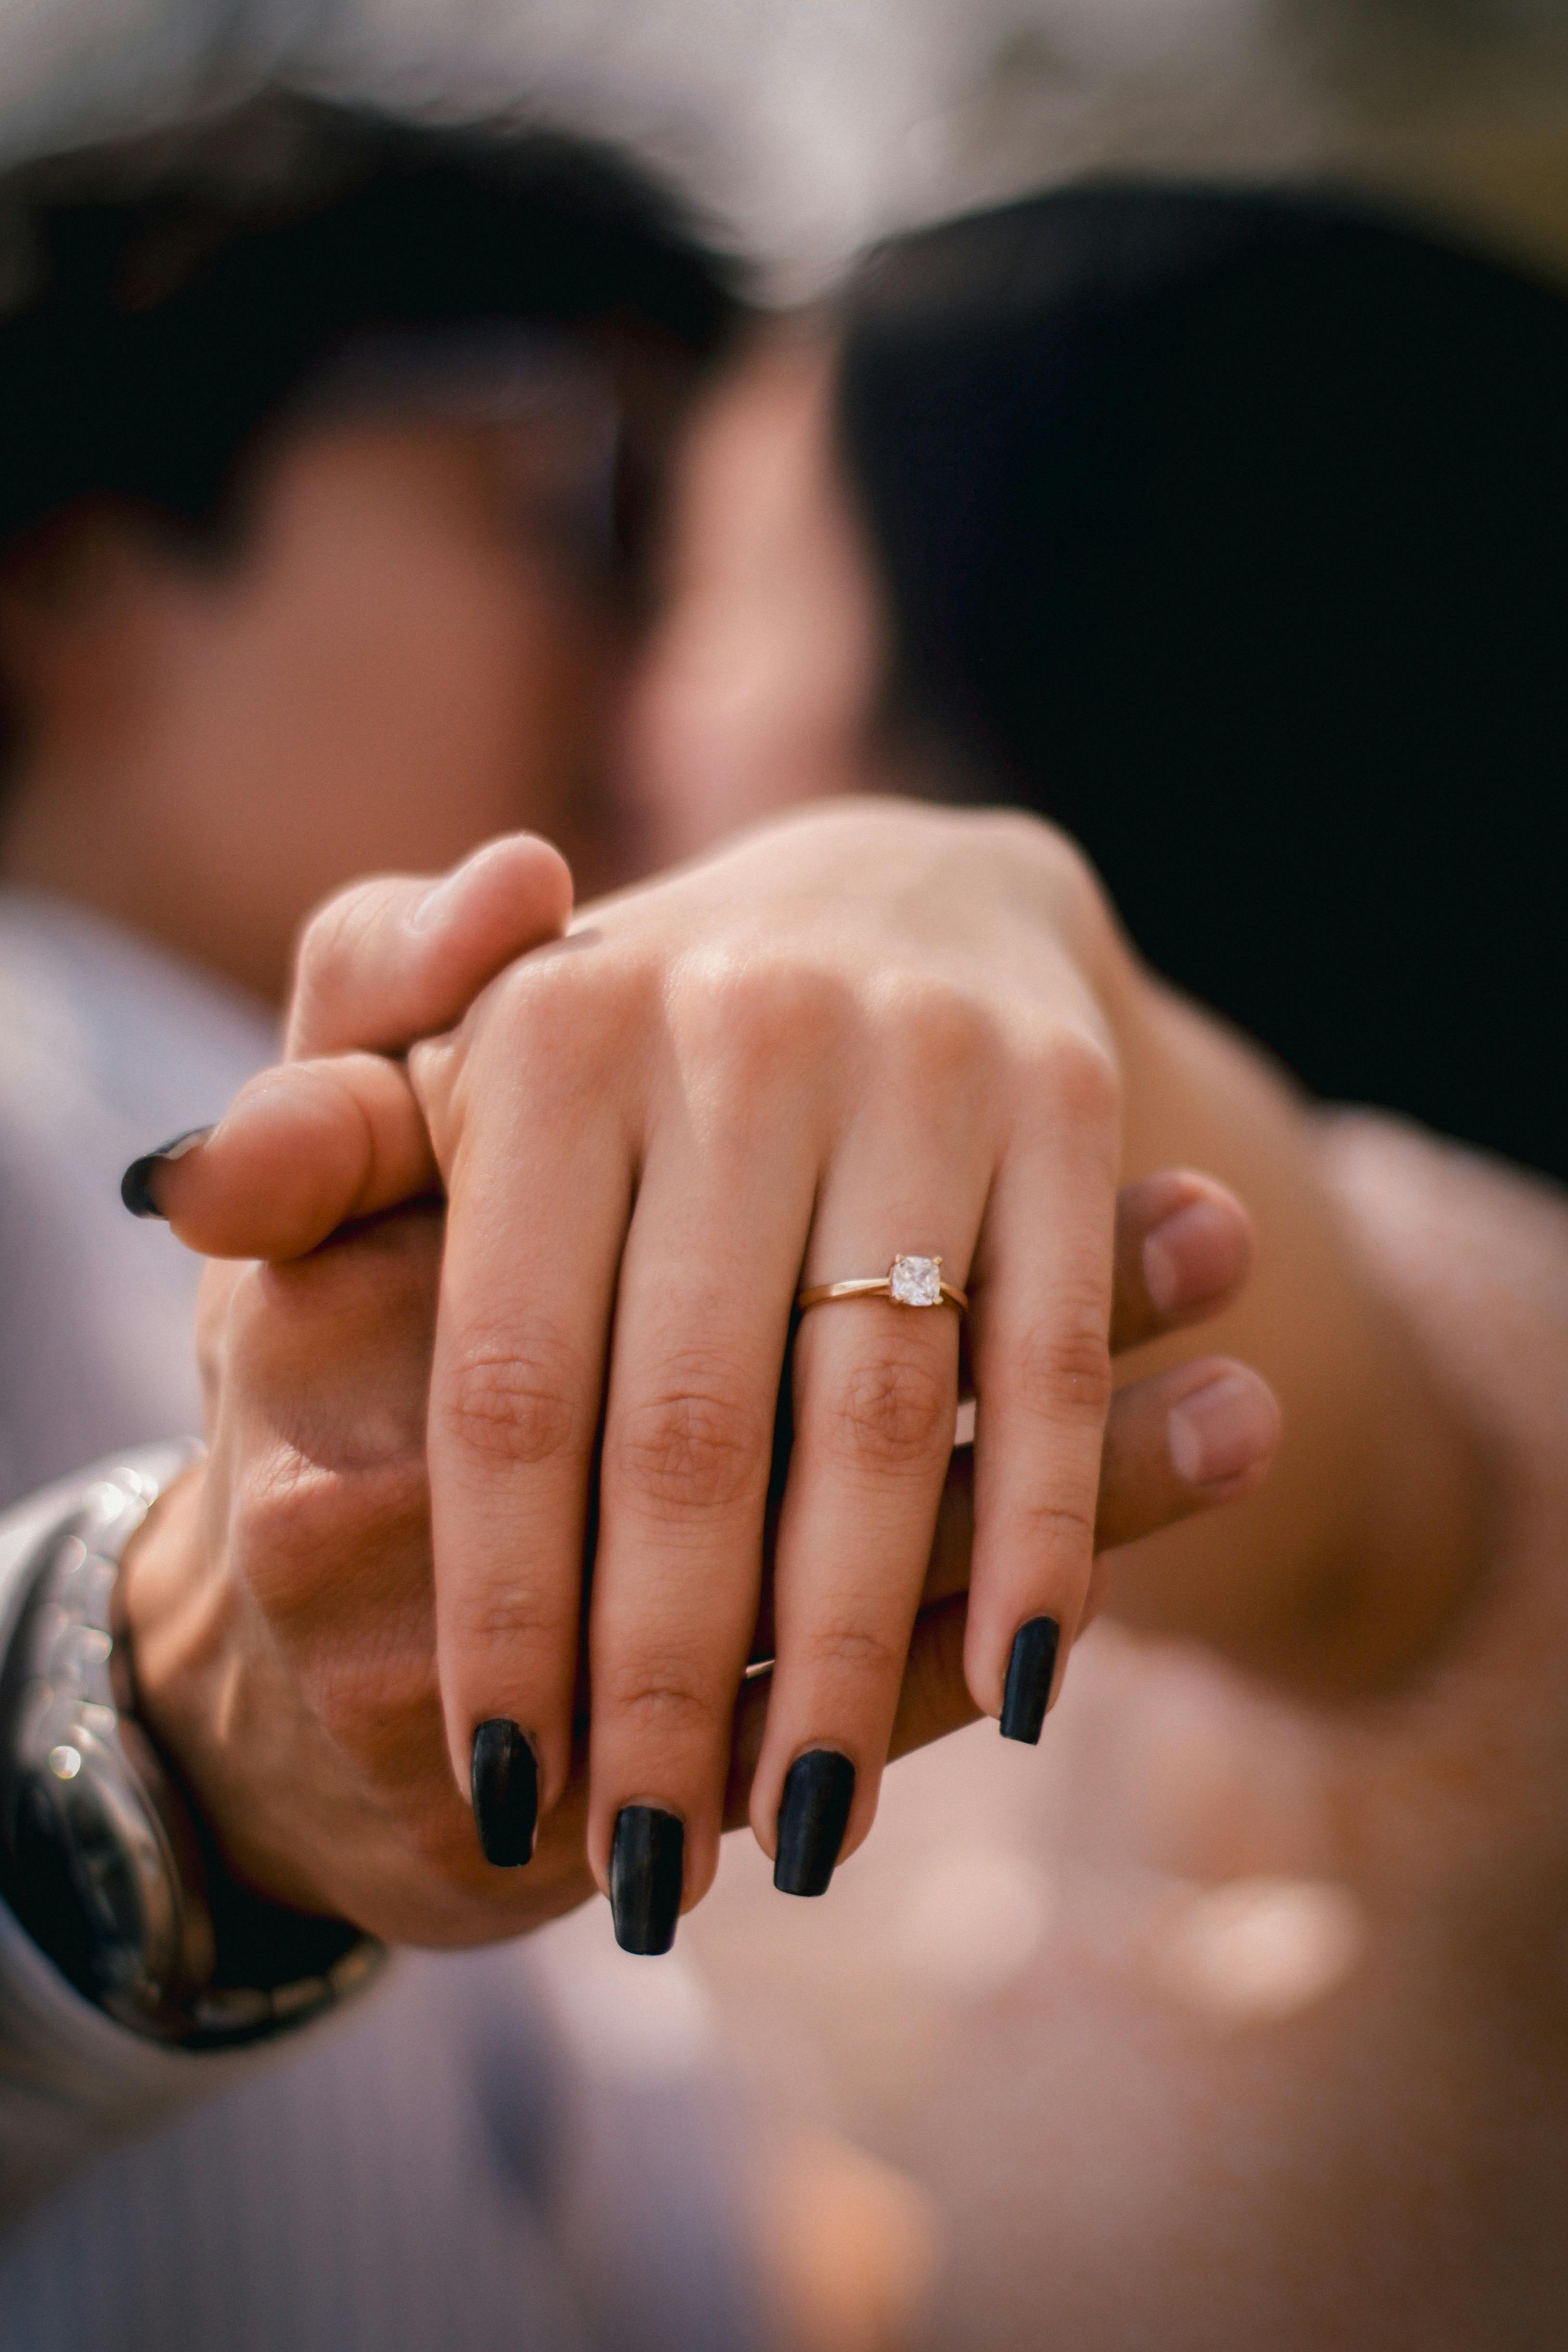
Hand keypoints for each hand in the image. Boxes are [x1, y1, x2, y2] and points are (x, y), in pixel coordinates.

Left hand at [143, 801, 1277, 1943]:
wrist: (901, 897)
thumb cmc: (642, 1043)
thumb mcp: (461, 1065)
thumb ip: (316, 1140)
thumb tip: (178, 1197)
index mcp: (556, 1036)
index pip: (511, 1379)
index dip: (511, 1604)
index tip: (499, 1791)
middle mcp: (738, 1030)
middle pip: (693, 1424)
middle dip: (674, 1676)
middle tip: (655, 1866)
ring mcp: (919, 1056)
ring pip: (876, 1412)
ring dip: (853, 1654)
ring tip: (809, 1839)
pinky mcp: (1068, 1098)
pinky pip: (1046, 1355)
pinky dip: (1039, 1533)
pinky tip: (1017, 1698)